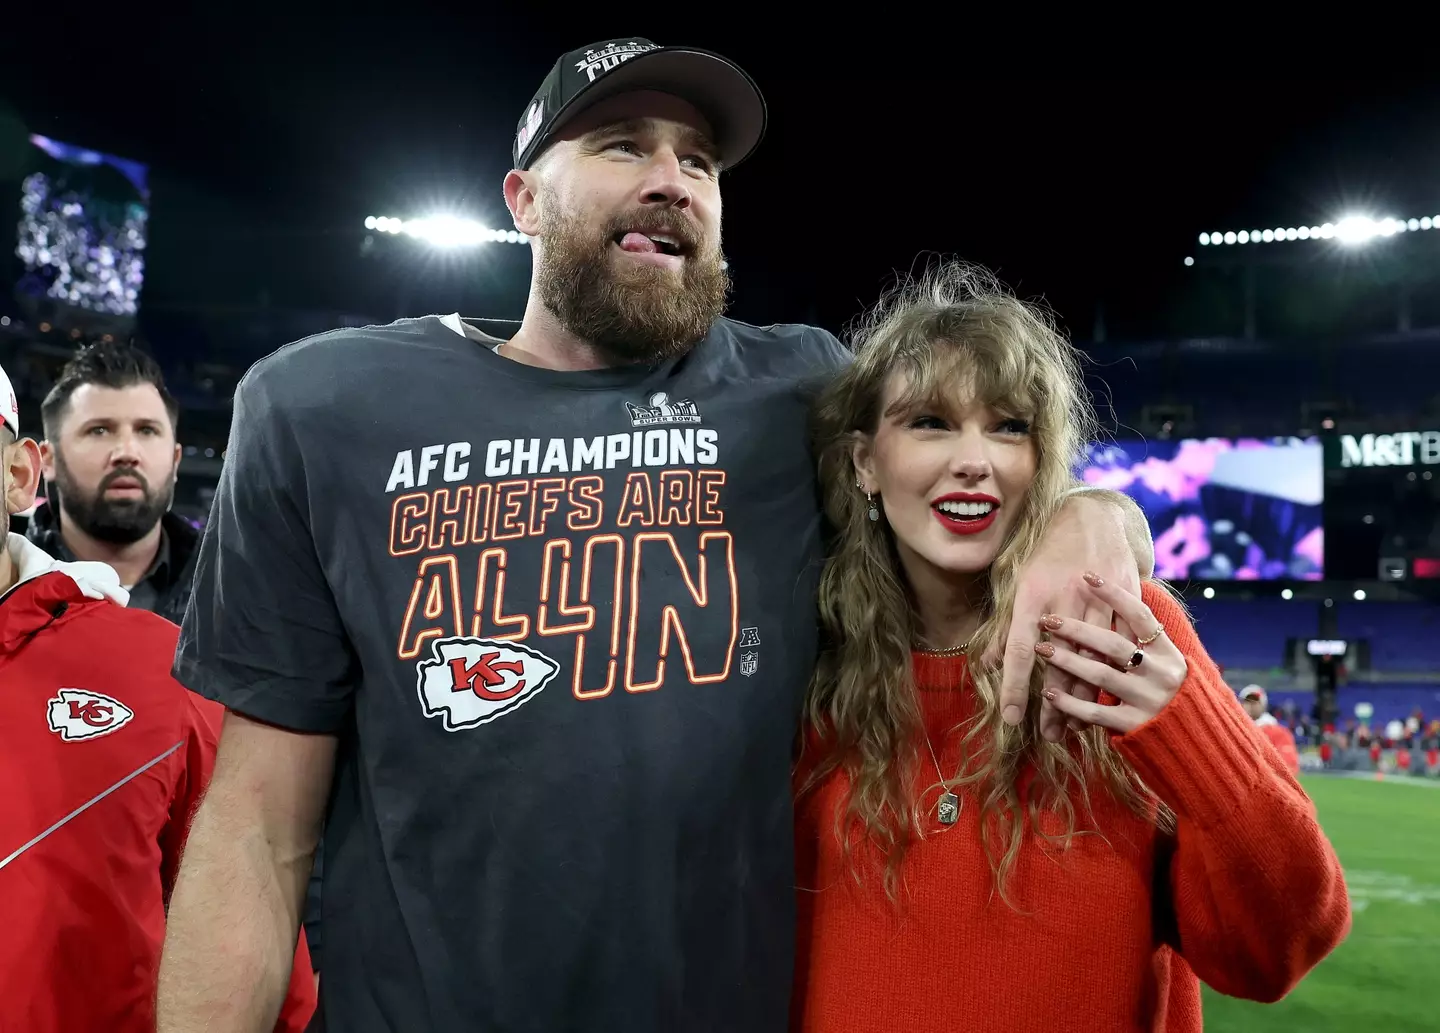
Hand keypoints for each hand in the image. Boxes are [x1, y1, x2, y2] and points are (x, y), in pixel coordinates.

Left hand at [988, 492, 1143, 739]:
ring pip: (1094, 659)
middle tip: (1049, 735)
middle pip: (1060, 663)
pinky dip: (1115, 673)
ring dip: (1084, 696)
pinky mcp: (1124, 600)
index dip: (1015, 687)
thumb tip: (989, 665)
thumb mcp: (1019, 584)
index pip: (1020, 651)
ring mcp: (1097, 601)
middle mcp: (1064, 600)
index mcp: (1032, 596)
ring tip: (1074, 726)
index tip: (1012, 719)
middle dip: (1054, 704)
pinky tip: (1107, 697)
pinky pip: (1121, 646)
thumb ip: (1006, 628)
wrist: (1093, 517)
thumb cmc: (1047, 553)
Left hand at [1035, 572, 1187, 734]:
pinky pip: (1096, 712)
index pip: (1140, 615)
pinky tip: (1049, 693)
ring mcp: (1149, 700)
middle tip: (1048, 620)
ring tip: (1040, 650)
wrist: (1195, 740)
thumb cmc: (1167, 693)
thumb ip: (1141, 641)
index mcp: (1167, 652)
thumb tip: (1108, 607)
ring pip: (1101, 675)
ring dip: (1067, 661)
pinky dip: (1070, 702)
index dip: (1114, 594)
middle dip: (1077, 630)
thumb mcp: (1164, 663)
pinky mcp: (1135, 725)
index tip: (1087, 576)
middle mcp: (1161, 673)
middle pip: (1113, 645)